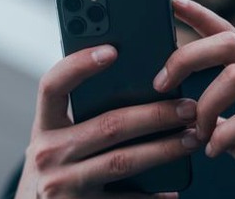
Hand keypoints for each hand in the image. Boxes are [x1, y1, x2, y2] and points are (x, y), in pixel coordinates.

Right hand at [15, 45, 199, 197]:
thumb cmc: (56, 173)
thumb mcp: (56, 143)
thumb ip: (80, 119)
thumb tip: (139, 90)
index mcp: (43, 127)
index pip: (52, 85)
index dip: (79, 65)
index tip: (112, 50)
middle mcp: (47, 153)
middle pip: (107, 124)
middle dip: (154, 113)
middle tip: (188, 107)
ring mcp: (62, 185)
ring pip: (123, 160)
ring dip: (163, 149)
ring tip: (191, 138)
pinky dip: (152, 196)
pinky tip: (172, 190)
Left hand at [153, 0, 234, 198]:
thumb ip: (218, 118)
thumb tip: (181, 112)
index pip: (227, 33)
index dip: (198, 14)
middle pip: (228, 43)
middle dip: (186, 57)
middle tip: (160, 84)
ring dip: (204, 106)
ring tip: (195, 133)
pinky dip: (224, 135)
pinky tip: (214, 150)